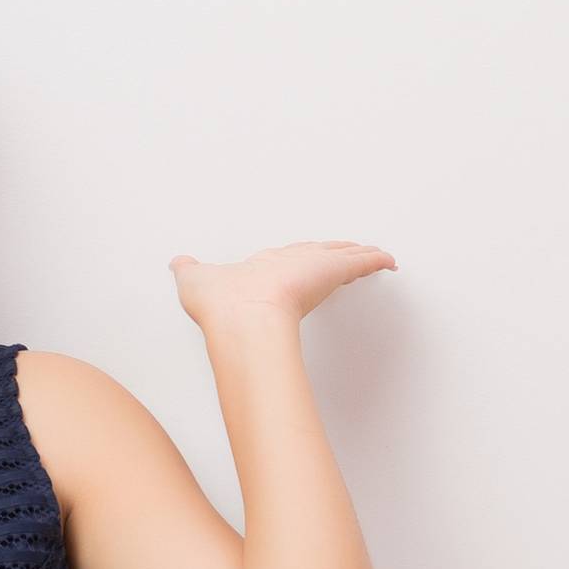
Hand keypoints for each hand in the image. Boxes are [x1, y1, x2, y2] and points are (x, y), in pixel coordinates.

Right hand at [170, 240, 394, 331]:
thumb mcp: (196, 284)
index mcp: (263, 264)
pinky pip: (363, 261)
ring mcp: (314, 266)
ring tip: (372, 256)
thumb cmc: (223, 304)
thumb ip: (190, 273)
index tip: (307, 258)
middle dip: (332, 253)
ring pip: (343, 256)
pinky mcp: (333, 270)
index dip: (299, 258)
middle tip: (346, 253)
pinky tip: (389, 261)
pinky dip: (377, 259)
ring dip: (358, 255)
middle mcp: (290, 262)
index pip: (288, 258)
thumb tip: (178, 263)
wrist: (242, 315)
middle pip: (319, 253)